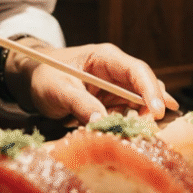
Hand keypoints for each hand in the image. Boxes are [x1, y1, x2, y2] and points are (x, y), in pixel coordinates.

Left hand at [4, 41, 178, 122]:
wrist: (33, 77)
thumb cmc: (45, 76)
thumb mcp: (58, 89)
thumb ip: (79, 103)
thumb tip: (101, 121)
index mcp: (106, 58)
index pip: (137, 71)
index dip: (150, 90)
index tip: (158, 111)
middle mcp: (116, 70)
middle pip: (145, 87)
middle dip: (152, 107)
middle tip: (153, 129)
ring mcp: (116, 86)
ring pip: (140, 101)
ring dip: (144, 117)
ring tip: (147, 133)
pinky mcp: (111, 101)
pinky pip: (128, 112)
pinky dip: (132, 123)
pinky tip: (135, 133)